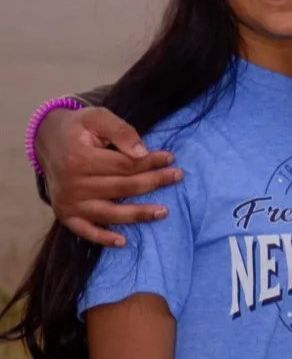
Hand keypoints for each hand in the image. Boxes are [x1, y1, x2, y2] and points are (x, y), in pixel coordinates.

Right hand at [38, 104, 182, 247]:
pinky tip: (123, 241)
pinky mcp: (65, 214)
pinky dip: (103, 238)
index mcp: (79, 159)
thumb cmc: (78, 128)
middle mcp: (72, 185)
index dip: (150, 162)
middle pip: (122, 188)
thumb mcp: (98, 117)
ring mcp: (68, 203)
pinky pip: (86, 231)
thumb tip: (142, 153)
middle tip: (177, 176)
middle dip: (153, 182)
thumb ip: (121, 132)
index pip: (124, 165)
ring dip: (138, 214)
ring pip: (110, 212)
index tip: (170, 158)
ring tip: (163, 211)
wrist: (47, 139)